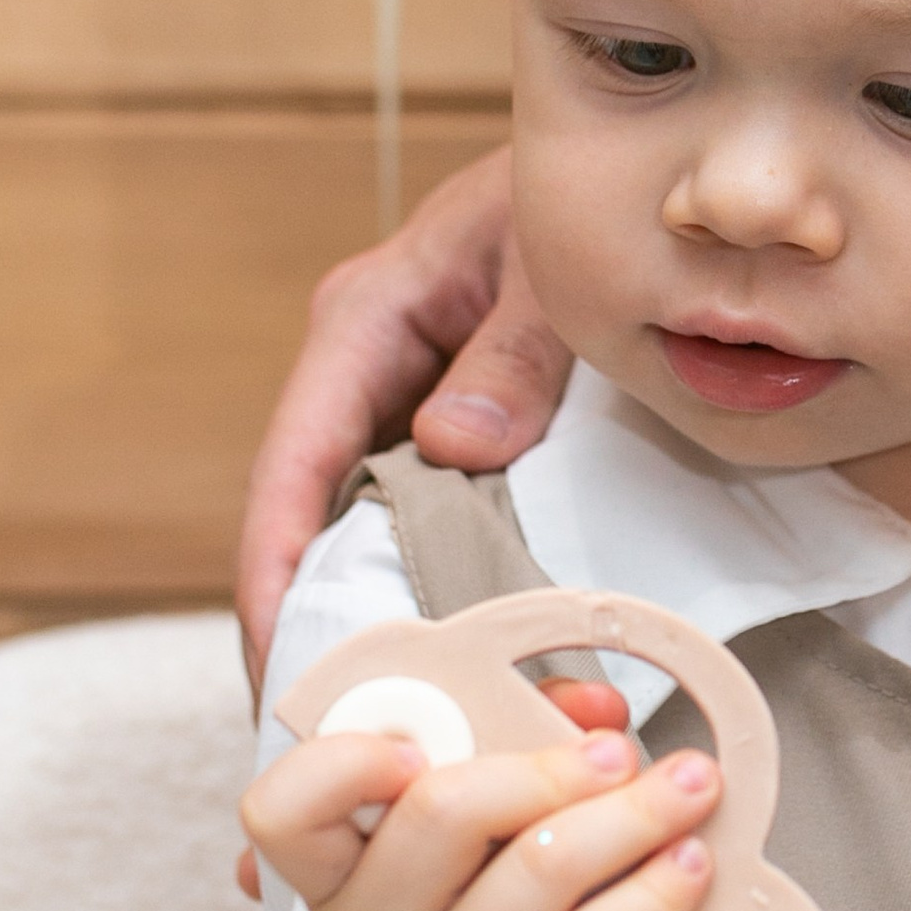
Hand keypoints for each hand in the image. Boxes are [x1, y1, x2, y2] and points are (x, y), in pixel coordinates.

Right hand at [234, 148, 575, 688]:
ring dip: (364, 619)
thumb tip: (452, 445)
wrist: (636, 174)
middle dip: (305, 625)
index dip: (274, 571)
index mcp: (365, 320)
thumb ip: (515, 351)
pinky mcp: (445, 427)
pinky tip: (446, 667)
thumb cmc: (588, 199)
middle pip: (306, 517)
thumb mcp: (554, 270)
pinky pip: (416, 521)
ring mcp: (399, 400)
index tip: (277, 664)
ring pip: (357, 530)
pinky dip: (422, 590)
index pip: (293, 464)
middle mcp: (363, 367)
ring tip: (378, 730)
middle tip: (323, 735)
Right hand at [241, 715, 720, 910]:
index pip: (281, 810)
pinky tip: (691, 865)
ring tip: (690, 791)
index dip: (345, 760)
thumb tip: (593, 708)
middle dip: (550, 765)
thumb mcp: (493, 845)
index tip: (423, 743)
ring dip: (633, 815)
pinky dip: (656, 889)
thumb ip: (525, 749)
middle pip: (441, 810)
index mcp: (341, 878)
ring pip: (538, 867)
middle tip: (622, 754)